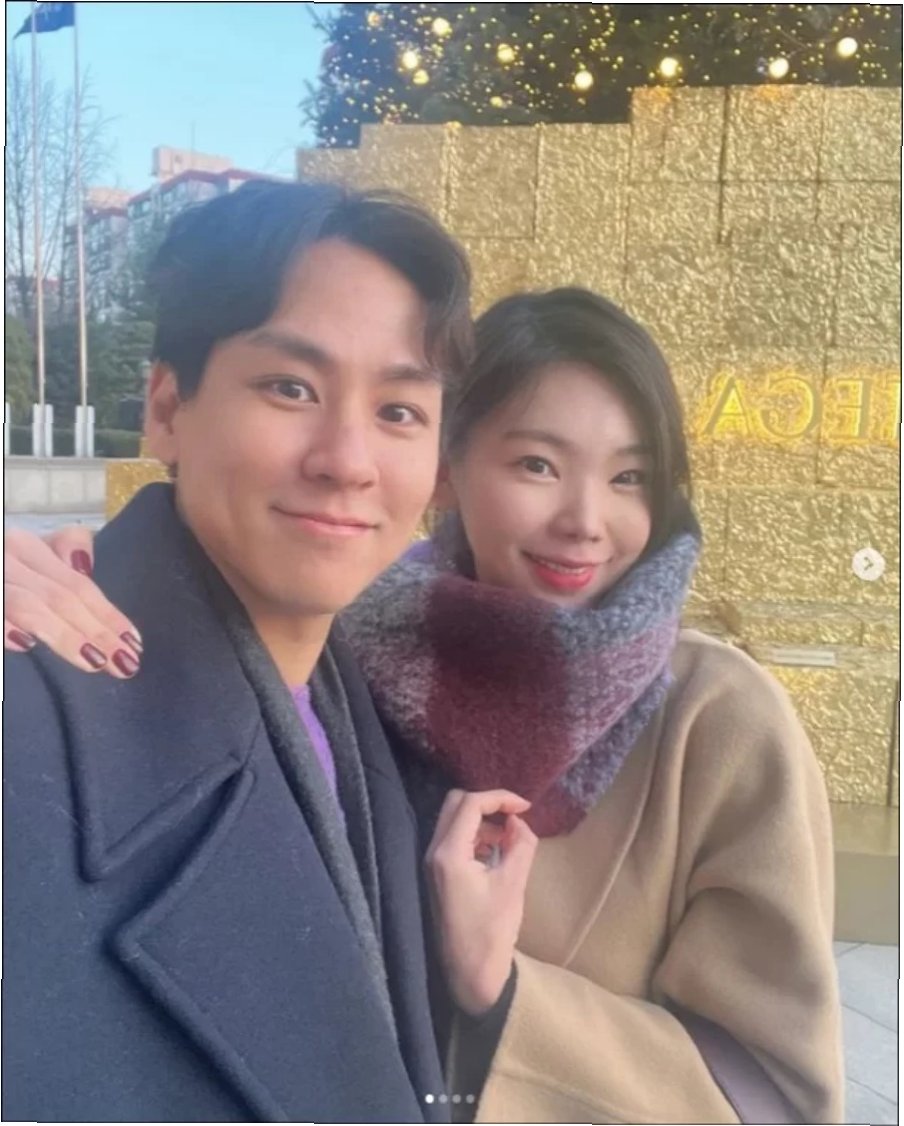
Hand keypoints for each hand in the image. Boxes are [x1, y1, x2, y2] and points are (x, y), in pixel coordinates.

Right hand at [4, 526, 141, 677]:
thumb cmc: (3, 572)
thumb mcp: (24, 553)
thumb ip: (60, 551)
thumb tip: (86, 566)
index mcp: (24, 548)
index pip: (78, 585)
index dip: (108, 615)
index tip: (134, 644)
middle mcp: (8, 555)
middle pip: (62, 596)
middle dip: (97, 631)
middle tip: (125, 664)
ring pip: (32, 605)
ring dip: (64, 634)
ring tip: (93, 660)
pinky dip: (7, 624)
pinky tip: (25, 642)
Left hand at [426, 788, 537, 1016]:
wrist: (470, 975)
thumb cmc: (492, 932)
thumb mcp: (513, 884)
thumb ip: (520, 845)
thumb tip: (518, 821)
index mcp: (449, 854)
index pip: (470, 804)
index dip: (500, 798)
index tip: (526, 808)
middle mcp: (433, 853)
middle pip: (456, 804)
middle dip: (488, 804)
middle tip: (515, 816)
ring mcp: (432, 864)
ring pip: (453, 820)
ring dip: (482, 821)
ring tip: (510, 840)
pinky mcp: (437, 874)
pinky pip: (453, 839)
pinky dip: (475, 836)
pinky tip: (495, 853)